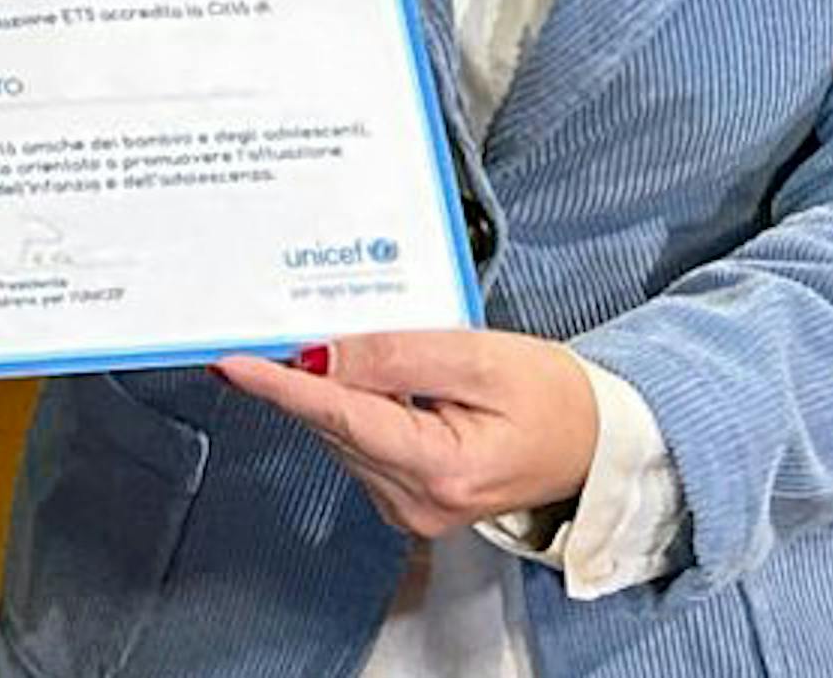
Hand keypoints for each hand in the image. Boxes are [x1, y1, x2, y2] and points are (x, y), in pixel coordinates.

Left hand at [213, 328, 602, 539]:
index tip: (234, 363)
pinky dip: (358, 409)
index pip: (340, 419)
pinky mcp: (409, 500)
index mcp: (440, 472)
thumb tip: (322, 355)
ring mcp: (411, 509)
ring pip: (342, 435)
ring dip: (339, 390)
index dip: (282, 385)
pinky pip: (361, 445)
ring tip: (376, 352)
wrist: (598, 441)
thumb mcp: (480, 357)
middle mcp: (417, 503)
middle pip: (335, 426)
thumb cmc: (556, 399)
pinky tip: (383, 383)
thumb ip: (396, 355)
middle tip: (302, 323)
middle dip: (314, 374)